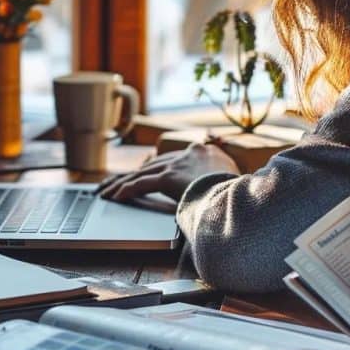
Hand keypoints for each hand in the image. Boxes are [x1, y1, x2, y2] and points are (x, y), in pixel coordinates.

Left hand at [98, 143, 239, 203]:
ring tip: (107, 192)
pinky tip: (115, 197)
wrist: (243, 195)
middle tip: (115, 183)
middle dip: (132, 176)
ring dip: (122, 184)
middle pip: (152, 165)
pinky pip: (142, 184)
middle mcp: (187, 154)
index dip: (154, 168)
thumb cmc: (241, 193)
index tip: (142, 173)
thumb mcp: (232, 181)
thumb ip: (218, 180)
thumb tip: (217, 191)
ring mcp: (178, 164)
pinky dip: (127, 190)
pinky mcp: (170, 176)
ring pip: (142, 173)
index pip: (171, 160)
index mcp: (203, 153)